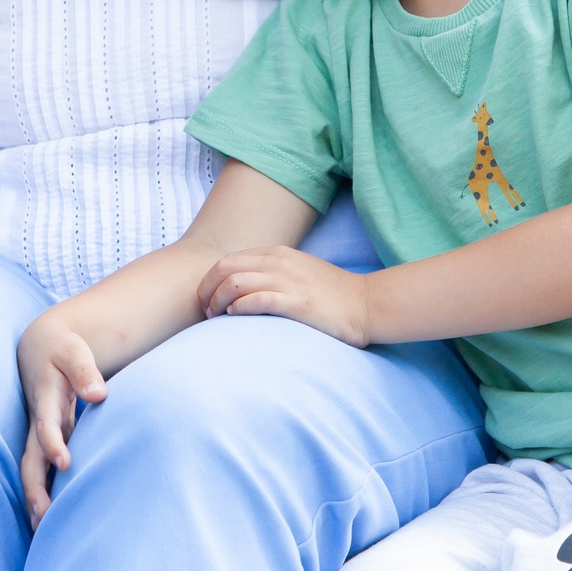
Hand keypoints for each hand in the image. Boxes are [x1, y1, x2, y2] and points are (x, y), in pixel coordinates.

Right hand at [17, 315, 109, 524]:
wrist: (40, 345)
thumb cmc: (62, 349)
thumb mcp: (73, 350)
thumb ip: (85, 370)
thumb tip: (99, 394)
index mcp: (44, 400)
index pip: (46, 427)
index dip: (53, 444)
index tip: (64, 463)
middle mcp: (38, 422)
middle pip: (30, 460)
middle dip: (34, 488)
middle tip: (43, 517)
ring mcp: (40, 433)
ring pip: (32, 470)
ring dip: (35, 498)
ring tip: (42, 531)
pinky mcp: (47, 440)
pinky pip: (40, 470)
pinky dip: (42, 492)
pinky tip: (49, 518)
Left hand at [196, 246, 372, 345]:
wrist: (366, 305)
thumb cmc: (331, 295)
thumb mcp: (298, 273)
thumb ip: (272, 273)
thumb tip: (241, 289)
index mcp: (278, 253)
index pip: (230, 259)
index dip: (210, 279)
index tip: (206, 299)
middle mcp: (280, 262)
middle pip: (225, 267)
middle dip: (207, 289)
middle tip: (205, 310)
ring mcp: (289, 280)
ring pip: (236, 282)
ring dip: (218, 300)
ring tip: (216, 317)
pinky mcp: (298, 301)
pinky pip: (257, 299)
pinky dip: (240, 307)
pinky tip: (235, 317)